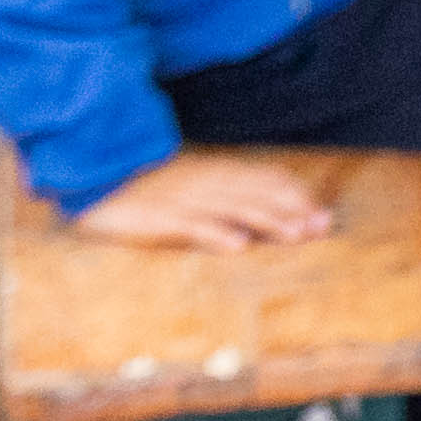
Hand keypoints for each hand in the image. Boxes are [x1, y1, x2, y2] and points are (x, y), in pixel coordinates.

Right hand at [76, 151, 337, 250]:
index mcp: (217, 173)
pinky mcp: (161, 217)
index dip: (297, 197)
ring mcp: (185, 199)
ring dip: (267, 221)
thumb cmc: (148, 185)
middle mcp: (208, 183)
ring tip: (295, 235)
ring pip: (234, 209)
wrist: (97, 175)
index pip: (268, 179)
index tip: (323, 216)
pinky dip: (216, 235)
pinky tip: (237, 247)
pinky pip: (192, 226)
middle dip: (293, 211)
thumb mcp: (192, 184)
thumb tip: (260, 216)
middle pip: (259, 195)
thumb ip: (225, 195)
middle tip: (322, 228)